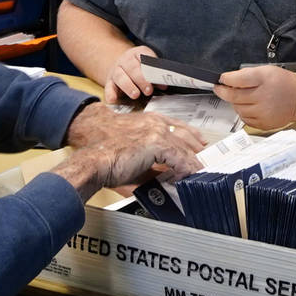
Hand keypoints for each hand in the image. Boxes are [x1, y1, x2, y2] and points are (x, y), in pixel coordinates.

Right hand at [66, 100, 204, 161]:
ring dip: (192, 163)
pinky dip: (185, 168)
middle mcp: (155, 123)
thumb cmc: (105, 153)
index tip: (201, 143)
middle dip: (197, 150)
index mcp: (149, 120)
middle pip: (186, 135)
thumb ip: (152, 158)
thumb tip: (167, 172)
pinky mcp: (156, 143)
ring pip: (184, 147)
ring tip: (198, 174)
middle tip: (204, 163)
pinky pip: (179, 157)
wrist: (92, 156)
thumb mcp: (134, 151)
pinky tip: (188, 175)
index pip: (178, 125)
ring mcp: (156, 131)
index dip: (192, 135)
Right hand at [104, 43, 161, 106]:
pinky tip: (113, 100)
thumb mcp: (150, 66)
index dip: (152, 68)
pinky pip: (108, 87)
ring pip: (120, 76)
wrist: (123, 66)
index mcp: (138, 53)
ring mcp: (116, 70)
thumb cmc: (141, 68)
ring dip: (128, 86)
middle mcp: (125, 60)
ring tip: (136, 95)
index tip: (158, 78)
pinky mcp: (109, 81)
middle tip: (149, 90)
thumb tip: (163, 85)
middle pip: (132, 68)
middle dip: (141, 79)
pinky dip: (110, 94)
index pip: (145, 57)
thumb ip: (156, 75)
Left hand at [214, 64, 295, 131]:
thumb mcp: (266, 70)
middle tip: (220, 88)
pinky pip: (244, 119)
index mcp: (264, 79)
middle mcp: (264, 97)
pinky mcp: (264, 123)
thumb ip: (246, 74)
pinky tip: (250, 107)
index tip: (222, 79)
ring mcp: (264, 112)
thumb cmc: (283, 83)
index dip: (226, 79)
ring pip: (237, 109)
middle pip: (234, 96)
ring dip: (235, 103)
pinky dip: (243, 113)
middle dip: (223, 92)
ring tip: (243, 97)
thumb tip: (228, 80)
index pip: (238, 80)